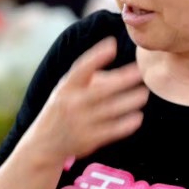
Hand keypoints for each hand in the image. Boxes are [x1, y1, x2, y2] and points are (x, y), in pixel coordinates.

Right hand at [26, 38, 147, 165]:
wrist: (44, 143)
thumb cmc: (63, 108)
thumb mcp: (67, 89)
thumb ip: (89, 78)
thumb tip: (120, 69)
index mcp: (66, 88)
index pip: (80, 69)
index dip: (96, 56)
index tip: (112, 45)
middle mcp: (72, 104)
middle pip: (101, 90)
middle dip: (123, 80)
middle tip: (141, 72)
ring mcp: (80, 123)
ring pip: (111, 110)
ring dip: (130, 101)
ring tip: (144, 93)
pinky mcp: (88, 140)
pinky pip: (112, 131)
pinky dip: (126, 124)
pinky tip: (138, 116)